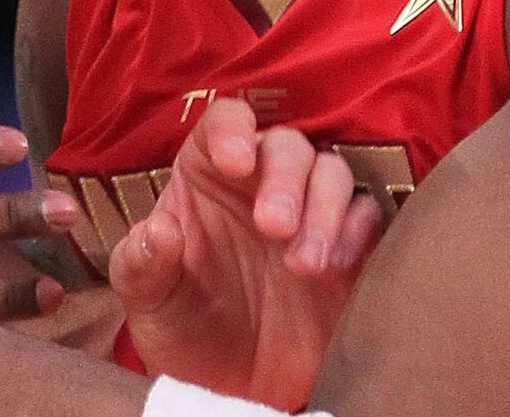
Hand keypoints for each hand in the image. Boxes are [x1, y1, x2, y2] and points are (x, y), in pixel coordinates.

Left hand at [110, 98, 382, 410]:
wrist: (230, 389)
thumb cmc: (183, 329)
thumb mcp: (146, 300)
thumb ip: (141, 262)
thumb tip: (157, 229)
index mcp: (208, 175)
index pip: (225, 120)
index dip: (233, 129)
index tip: (234, 161)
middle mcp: (262, 183)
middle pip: (286, 145)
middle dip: (285, 179)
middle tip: (274, 226)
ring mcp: (309, 213)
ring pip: (332, 173)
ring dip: (324, 208)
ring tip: (302, 265)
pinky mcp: (348, 250)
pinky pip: (368, 216)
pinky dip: (356, 233)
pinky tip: (333, 268)